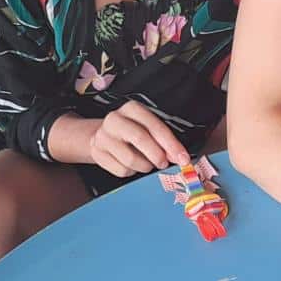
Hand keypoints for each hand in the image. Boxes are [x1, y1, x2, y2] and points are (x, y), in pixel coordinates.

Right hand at [56, 100, 183, 176]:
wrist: (104, 136)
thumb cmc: (132, 133)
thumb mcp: (148, 129)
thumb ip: (164, 141)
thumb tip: (180, 158)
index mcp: (131, 109)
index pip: (154, 126)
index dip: (171, 144)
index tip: (182, 158)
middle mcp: (115, 119)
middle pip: (140, 139)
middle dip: (157, 155)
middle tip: (164, 164)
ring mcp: (103, 136)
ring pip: (130, 159)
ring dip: (144, 166)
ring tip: (146, 163)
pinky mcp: (97, 153)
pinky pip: (121, 170)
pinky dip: (131, 172)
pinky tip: (131, 165)